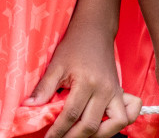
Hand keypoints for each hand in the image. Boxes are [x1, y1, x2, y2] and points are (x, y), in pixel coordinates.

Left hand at [28, 20, 139, 137]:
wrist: (95, 30)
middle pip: (91, 125)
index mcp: (87, 82)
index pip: (71, 115)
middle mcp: (105, 89)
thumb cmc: (75, 45)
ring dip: (99, 135)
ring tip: (81, 136)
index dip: (57, 131)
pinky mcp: (121, 92)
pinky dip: (119, 124)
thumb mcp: (56, 65)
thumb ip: (44, 88)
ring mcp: (116, 91)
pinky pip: (130, 113)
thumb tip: (28, 108)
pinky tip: (105, 127)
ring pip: (116, 124)